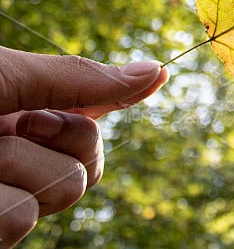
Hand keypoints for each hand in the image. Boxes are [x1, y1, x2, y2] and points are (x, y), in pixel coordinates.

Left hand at [0, 46, 168, 247]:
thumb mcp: (10, 74)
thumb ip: (81, 79)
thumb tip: (155, 70)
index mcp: (23, 111)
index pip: (90, 110)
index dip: (126, 94)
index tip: (163, 72)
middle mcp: (20, 155)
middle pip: (90, 161)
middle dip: (67, 138)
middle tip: (16, 123)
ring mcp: (9, 194)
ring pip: (64, 190)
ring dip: (18, 167)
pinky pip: (20, 220)